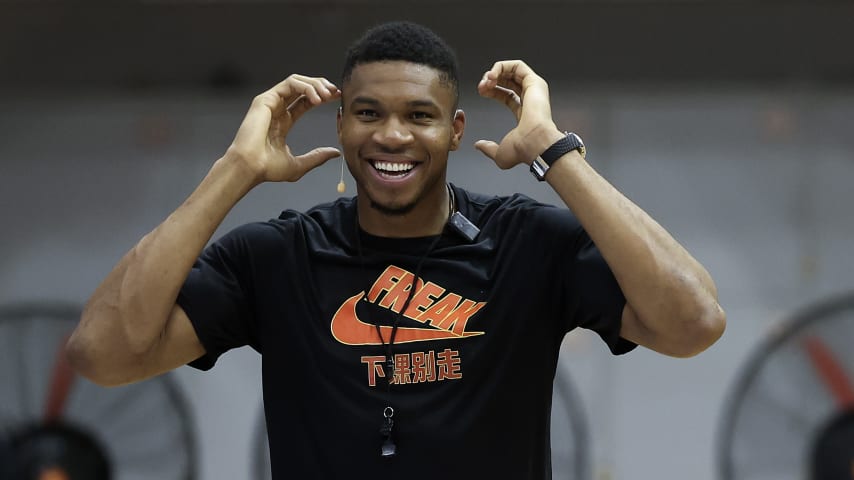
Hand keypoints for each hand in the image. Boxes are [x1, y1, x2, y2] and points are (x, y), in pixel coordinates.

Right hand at [226, 75, 341, 183]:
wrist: (250, 167)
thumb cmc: (267, 168)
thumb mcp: (300, 164)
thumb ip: (317, 157)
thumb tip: (335, 153)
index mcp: (283, 122)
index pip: (305, 101)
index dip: (322, 97)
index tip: (337, 98)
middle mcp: (277, 109)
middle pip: (302, 88)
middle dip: (321, 86)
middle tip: (336, 92)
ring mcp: (270, 103)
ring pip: (296, 81)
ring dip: (315, 84)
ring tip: (327, 95)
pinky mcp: (265, 99)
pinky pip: (290, 84)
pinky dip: (306, 87)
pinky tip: (316, 99)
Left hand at [474, 60, 563, 168]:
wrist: (534, 143)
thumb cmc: (522, 150)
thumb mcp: (499, 152)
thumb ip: (488, 148)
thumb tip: (479, 146)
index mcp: (524, 112)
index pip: (506, 95)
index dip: (492, 91)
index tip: (481, 92)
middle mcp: (530, 99)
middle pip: (508, 80)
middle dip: (490, 80)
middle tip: (481, 87)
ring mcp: (534, 89)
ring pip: (512, 70)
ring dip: (494, 72)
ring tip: (486, 81)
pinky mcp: (535, 81)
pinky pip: (517, 65)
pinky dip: (501, 67)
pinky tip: (492, 76)